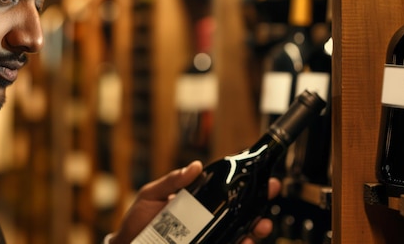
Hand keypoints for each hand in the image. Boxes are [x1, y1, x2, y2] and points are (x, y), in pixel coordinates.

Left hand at [108, 160, 281, 243]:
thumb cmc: (137, 221)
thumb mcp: (152, 194)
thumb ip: (172, 181)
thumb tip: (195, 166)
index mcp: (198, 202)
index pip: (228, 192)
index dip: (249, 187)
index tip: (266, 181)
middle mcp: (206, 221)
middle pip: (240, 215)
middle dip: (259, 211)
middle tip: (266, 208)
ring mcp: (207, 237)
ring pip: (239, 235)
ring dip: (253, 232)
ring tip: (257, 229)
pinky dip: (238, 243)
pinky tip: (243, 242)